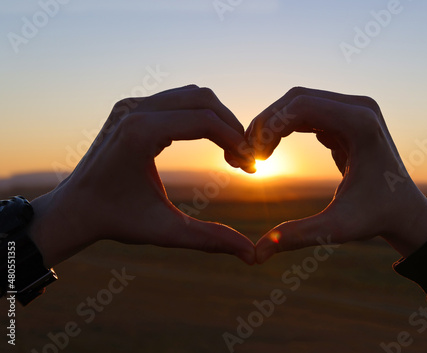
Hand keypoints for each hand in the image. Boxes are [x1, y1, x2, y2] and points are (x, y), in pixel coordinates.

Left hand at [29, 85, 256, 266]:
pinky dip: (199, 117)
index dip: (235, 139)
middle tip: (244, 158)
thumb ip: (210, 239)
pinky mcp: (130, 108)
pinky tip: (210, 142)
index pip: (204, 120)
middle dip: (231, 125)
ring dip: (217, 119)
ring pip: (191, 96)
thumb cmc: (115, 221)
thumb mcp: (165, 231)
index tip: (251, 164)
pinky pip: (176, 101)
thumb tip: (252, 255)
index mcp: (140, 133)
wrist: (74, 210)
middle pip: (202, 99)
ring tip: (230, 151)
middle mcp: (134, 110)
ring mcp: (130, 105)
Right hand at [247, 87, 426, 262]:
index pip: (301, 106)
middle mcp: (359, 108)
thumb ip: (297, 236)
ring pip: (299, 103)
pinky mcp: (347, 117)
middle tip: (246, 154)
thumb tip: (257, 255)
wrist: (405, 211)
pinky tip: (271, 150)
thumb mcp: (337, 228)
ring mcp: (354, 109)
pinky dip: (284, 127)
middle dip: (265, 124)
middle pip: (297, 99)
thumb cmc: (377, 218)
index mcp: (361, 124)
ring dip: (272, 124)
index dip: (269, 127)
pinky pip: (307, 113)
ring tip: (256, 154)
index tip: (253, 156)